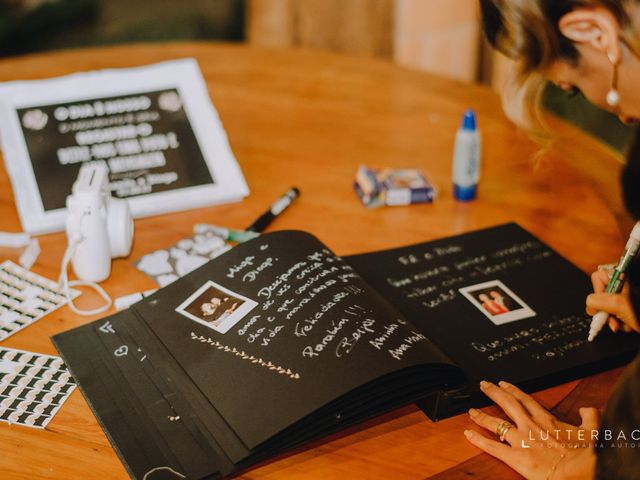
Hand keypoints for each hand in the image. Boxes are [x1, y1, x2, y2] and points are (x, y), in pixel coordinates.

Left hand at [464, 381, 595, 479]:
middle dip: (493, 393)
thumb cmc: (586, 454)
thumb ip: (590, 418)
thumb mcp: (593, 432)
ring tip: (471, 410)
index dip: (512, 390)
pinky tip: (468, 434)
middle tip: (483, 385)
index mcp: (547, 420)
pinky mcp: (515, 457)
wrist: (581, 470)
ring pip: (496, 423)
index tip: (503, 383)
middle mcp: (530, 426)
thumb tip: (588, 410)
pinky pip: (492, 447)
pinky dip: (478, 440)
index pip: (525, 400)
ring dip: (482, 416)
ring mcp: (521, 440)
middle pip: (507, 404)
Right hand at [587, 269, 638, 333]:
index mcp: (623, 276)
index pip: (597, 276)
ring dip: (613, 319)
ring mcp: (628, 296)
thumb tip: (589, 304)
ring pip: (607, 306)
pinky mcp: (629, 307)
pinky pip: (616, 314)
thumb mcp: (618, 305)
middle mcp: (624, 284)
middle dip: (605, 310)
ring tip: (623, 324)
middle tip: (612, 318)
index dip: (598, 290)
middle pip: (601, 294)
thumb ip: (596, 301)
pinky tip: (629, 326)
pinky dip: (621, 322)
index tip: (604, 302)